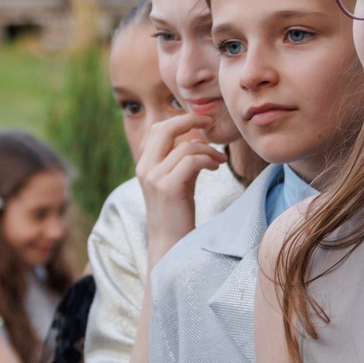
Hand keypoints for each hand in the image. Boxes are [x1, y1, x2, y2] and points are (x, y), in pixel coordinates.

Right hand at [137, 109, 226, 265]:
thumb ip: (182, 158)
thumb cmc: (177, 212)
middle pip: (165, 129)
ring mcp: (154, 178)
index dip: (180, 119)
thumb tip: (198, 136)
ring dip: (208, 149)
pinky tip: (216, 167)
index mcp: (144, 164)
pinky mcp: (168, 188)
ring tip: (219, 159)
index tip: (202, 122)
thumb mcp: (177, 179)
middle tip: (210, 123)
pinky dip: (208, 160)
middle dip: (190, 120)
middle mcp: (145, 168)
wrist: (170, 243)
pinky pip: (192, 161)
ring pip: (185, 146)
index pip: (158, 128)